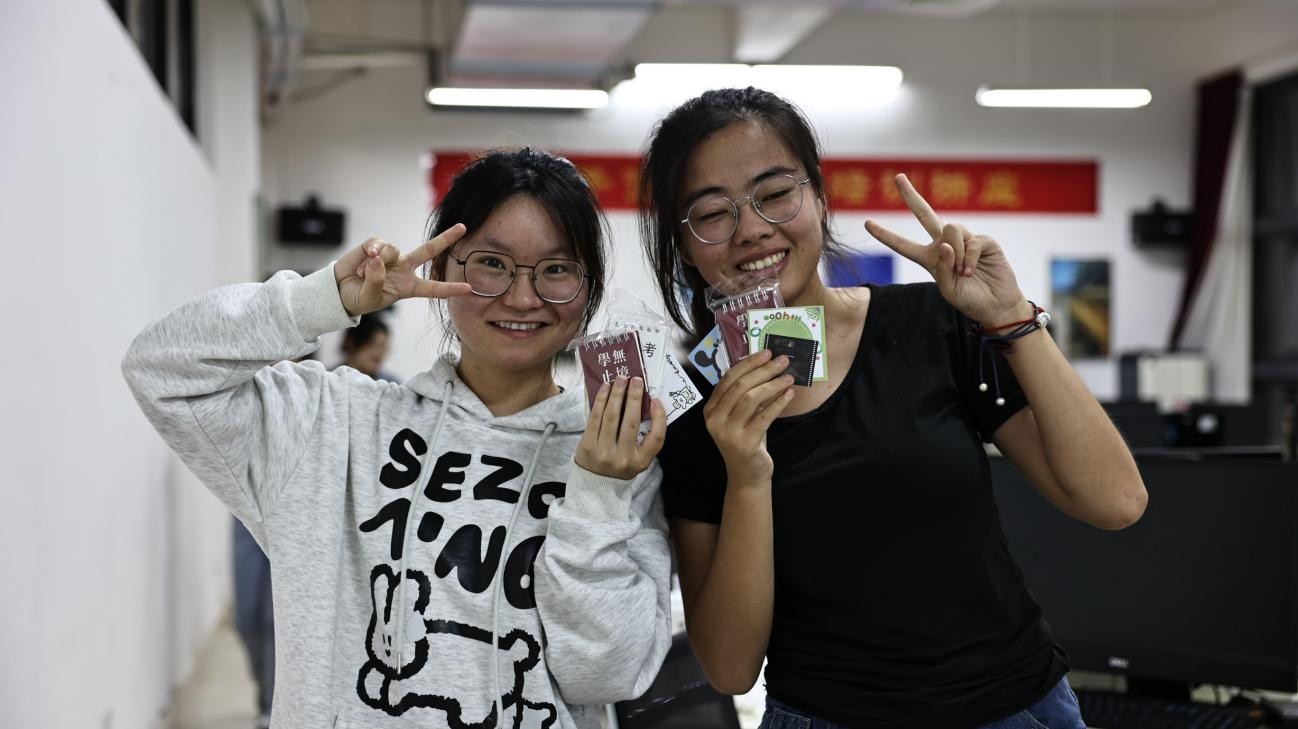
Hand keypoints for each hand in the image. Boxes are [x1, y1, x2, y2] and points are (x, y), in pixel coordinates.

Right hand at [334, 224, 473, 316]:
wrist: (339, 290)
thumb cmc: (359, 298)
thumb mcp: (370, 298)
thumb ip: (376, 281)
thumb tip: (379, 259)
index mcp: (408, 287)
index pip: (433, 288)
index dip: (450, 289)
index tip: (469, 289)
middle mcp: (404, 269)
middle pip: (428, 251)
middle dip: (446, 238)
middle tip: (463, 227)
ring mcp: (391, 256)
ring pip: (394, 249)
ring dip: (379, 260)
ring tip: (364, 272)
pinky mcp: (375, 245)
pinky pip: (378, 243)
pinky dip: (370, 251)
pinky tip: (362, 260)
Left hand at [575, 376, 665, 479]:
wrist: (594, 485)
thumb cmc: (621, 465)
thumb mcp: (639, 458)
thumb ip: (645, 437)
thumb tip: (647, 403)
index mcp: (641, 461)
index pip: (656, 438)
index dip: (659, 417)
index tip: (656, 400)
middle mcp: (623, 458)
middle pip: (631, 422)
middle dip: (634, 397)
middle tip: (636, 379)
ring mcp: (604, 452)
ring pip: (612, 416)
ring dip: (616, 394)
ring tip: (620, 379)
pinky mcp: (588, 445)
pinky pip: (595, 417)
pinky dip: (601, 400)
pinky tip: (605, 388)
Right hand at [702, 350, 794, 486]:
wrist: (747, 475)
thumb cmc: (746, 440)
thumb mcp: (741, 416)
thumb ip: (745, 395)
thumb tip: (766, 366)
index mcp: (711, 409)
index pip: (728, 379)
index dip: (748, 363)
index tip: (767, 353)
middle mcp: (715, 419)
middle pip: (740, 386)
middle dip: (763, 370)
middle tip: (782, 361)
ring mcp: (728, 432)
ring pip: (750, 398)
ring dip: (772, 385)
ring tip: (788, 378)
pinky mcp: (744, 443)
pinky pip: (764, 417)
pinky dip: (778, 403)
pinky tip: (789, 395)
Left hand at [865, 174, 1028, 326]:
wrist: (996, 304)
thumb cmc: (969, 299)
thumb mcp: (948, 289)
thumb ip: (942, 268)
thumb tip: (945, 244)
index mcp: (929, 258)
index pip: (903, 244)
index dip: (885, 235)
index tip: (867, 223)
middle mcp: (944, 244)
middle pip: (925, 214)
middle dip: (911, 195)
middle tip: (898, 177)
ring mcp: (964, 240)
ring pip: (951, 229)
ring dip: (956, 253)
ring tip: (964, 272)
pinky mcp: (983, 240)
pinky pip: (971, 240)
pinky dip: (969, 257)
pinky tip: (972, 270)